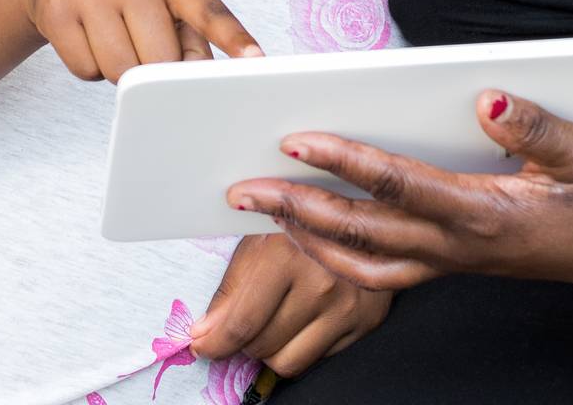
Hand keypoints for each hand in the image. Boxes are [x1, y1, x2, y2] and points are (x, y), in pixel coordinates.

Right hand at [21, 0, 260, 82]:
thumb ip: (193, 34)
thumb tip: (200, 77)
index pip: (207, 9)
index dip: (233, 37)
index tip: (255, 60)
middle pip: (161, 60)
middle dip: (156, 66)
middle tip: (142, 40)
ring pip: (121, 72)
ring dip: (122, 69)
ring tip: (115, 35)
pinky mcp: (57, 12)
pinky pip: (86, 72)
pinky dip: (91, 68)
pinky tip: (88, 38)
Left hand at [188, 230, 392, 376]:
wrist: (369, 209)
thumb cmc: (306, 218)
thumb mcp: (261, 237)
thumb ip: (231, 288)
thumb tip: (204, 334)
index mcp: (289, 253)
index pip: (241, 324)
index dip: (214, 342)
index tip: (203, 344)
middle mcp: (322, 282)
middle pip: (261, 346)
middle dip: (244, 338)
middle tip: (248, 315)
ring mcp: (347, 305)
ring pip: (286, 362)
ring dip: (272, 347)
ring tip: (275, 317)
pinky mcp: (366, 321)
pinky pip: (317, 359)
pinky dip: (302, 346)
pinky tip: (303, 318)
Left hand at [222, 89, 572, 301]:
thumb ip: (535, 125)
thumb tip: (487, 99)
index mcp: (488, 216)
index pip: (398, 185)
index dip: (344, 161)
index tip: (296, 139)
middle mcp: (465, 246)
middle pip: (363, 232)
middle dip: (296, 209)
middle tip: (241, 189)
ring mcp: (464, 259)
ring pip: (368, 264)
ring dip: (312, 240)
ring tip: (268, 216)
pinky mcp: (469, 259)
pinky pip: (392, 269)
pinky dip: (348, 257)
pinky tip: (331, 236)